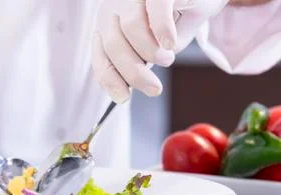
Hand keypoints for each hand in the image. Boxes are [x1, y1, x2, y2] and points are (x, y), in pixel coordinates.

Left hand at [92, 0, 228, 102]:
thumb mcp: (157, 43)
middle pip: (113, 46)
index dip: (109, 79)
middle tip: (154, 89)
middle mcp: (116, 4)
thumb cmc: (181, 14)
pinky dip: (163, 31)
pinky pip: (155, 10)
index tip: (123, 98)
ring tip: (167, 58)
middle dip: (134, 74)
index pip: (101, 54)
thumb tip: (128, 85)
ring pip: (131, 28)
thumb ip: (140, 60)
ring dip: (152, 53)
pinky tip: (170, 42)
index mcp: (109, 21)